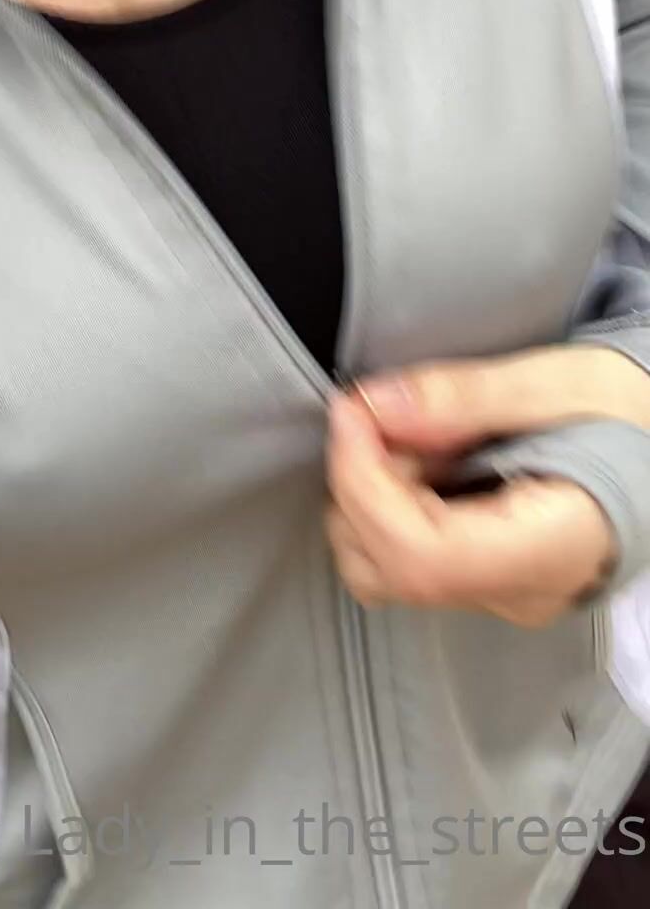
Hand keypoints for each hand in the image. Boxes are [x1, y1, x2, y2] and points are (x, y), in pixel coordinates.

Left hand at [325, 345, 649, 625]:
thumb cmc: (630, 412)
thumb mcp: (559, 382)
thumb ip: (464, 396)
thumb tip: (374, 405)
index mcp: (552, 548)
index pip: (424, 556)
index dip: (365, 485)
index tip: (351, 415)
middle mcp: (521, 589)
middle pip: (391, 569)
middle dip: (360, 485)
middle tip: (383, 415)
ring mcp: (501, 591)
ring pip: (385, 571)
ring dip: (370, 495)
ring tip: (411, 434)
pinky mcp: (484, 575)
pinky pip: (406, 557)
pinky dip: (389, 502)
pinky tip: (424, 455)